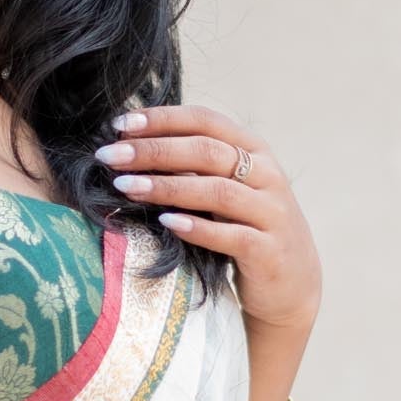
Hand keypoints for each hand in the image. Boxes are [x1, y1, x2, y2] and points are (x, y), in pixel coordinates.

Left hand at [95, 104, 321, 333]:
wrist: (291, 281)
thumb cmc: (245, 227)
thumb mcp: (223, 188)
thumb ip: (190, 166)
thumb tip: (128, 146)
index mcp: (253, 150)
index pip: (205, 120)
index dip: (162, 119)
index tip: (119, 126)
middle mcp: (267, 175)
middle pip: (207, 151)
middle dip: (154, 151)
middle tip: (109, 157)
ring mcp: (271, 212)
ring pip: (217, 191)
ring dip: (167, 187)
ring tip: (125, 187)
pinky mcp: (269, 251)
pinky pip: (231, 235)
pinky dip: (197, 227)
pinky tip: (165, 223)